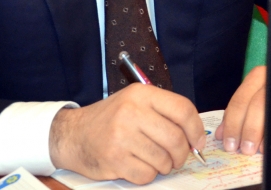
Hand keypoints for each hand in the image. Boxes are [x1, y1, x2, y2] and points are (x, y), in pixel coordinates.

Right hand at [48, 84, 205, 183]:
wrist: (73, 134)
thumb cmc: (110, 120)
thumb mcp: (135, 103)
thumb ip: (164, 114)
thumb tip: (195, 138)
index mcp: (141, 94)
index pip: (183, 109)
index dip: (196, 129)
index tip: (198, 142)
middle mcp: (131, 112)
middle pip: (176, 139)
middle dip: (181, 154)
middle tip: (176, 158)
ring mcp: (121, 136)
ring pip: (163, 160)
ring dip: (163, 166)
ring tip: (152, 160)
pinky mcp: (114, 159)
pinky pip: (146, 175)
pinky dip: (146, 175)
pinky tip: (136, 166)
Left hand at [215, 65, 265, 154]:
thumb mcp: (253, 98)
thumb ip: (238, 113)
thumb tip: (221, 134)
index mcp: (258, 76)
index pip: (240, 100)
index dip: (232, 123)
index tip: (228, 143)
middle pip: (256, 105)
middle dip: (247, 129)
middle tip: (243, 150)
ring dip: (261, 132)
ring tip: (256, 150)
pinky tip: (270, 145)